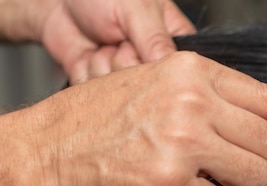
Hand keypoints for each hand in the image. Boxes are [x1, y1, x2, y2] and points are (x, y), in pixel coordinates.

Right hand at [3, 53, 266, 185]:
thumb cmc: (98, 122)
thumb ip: (209, 98)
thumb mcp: (155, 87)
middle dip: (266, 167)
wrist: (45, 153)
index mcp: (193, 72)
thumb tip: (263, 119)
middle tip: (247, 176)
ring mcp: (183, 143)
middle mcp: (193, 102)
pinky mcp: (171, 185)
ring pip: (255, 179)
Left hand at [33, 0, 195, 82]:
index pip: (179, 73)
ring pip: (120, 92)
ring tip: (101, 42)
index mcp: (171, 44)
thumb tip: (173, 69)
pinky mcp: (101, 85)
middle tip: (119, 40)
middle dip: (125, 62)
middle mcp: (150, 63)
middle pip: (147, 86)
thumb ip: (157, 39)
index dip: (157, 67)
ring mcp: (125, 75)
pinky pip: (97, 95)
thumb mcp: (137, 8)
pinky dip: (86, 72)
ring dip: (102, 64)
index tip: (141, 50)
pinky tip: (88, 55)